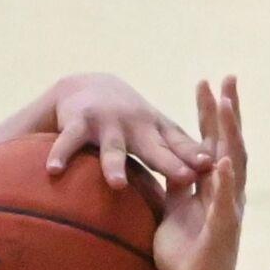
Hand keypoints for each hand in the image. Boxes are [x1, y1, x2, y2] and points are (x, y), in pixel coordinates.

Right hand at [49, 73, 210, 187]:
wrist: (89, 85)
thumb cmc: (131, 121)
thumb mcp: (156, 132)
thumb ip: (179, 153)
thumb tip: (215, 178)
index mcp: (158, 130)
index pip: (182, 147)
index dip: (196, 156)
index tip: (211, 168)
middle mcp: (136, 125)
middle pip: (154, 150)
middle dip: (170, 163)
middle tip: (185, 178)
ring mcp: (107, 124)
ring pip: (112, 149)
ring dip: (114, 165)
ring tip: (116, 184)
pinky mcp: (78, 123)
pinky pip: (68, 143)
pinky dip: (61, 155)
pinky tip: (54, 170)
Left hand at [153, 78, 245, 269]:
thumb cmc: (183, 255)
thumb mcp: (172, 211)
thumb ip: (173, 187)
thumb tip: (165, 163)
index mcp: (212, 187)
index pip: (212, 142)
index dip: (210, 114)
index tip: (206, 84)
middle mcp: (227, 193)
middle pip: (229, 143)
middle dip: (227, 111)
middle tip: (226, 78)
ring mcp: (229, 209)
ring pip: (234, 164)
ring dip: (230, 134)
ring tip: (226, 105)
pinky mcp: (224, 230)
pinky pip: (225, 202)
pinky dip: (226, 181)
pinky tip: (224, 161)